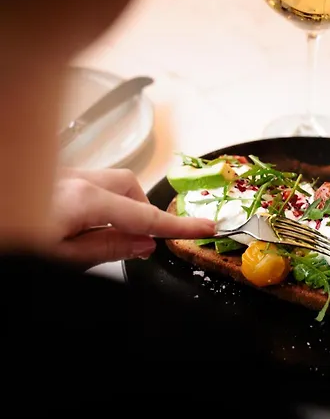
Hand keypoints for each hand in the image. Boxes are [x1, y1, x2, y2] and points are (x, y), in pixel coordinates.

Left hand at [46, 167, 214, 266]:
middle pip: (129, 185)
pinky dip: (100, 202)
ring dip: (120, 206)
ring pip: (110, 182)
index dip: (178, 225)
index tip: (206, 228)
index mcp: (82, 199)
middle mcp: (75, 178)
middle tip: (135, 239)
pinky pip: (90, 183)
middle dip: (141, 210)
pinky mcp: (52, 177)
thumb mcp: (62, 257)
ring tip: (105, 234)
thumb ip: (108, 248)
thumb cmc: (11, 241)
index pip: (144, 216)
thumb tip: (144, 243)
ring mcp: (62, 174)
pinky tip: (83, 222)